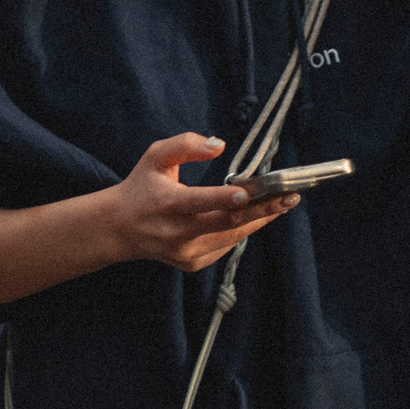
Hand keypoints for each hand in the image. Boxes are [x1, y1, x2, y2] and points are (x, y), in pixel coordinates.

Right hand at [110, 133, 298, 273]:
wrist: (120, 229)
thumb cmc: (142, 186)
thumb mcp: (155, 156)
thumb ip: (185, 145)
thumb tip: (219, 145)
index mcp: (166, 203)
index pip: (199, 202)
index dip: (224, 198)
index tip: (248, 191)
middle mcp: (176, 233)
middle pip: (226, 223)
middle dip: (261, 210)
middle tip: (289, 197)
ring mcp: (185, 253)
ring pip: (231, 237)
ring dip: (259, 220)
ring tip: (282, 204)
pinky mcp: (192, 264)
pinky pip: (225, 246)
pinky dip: (242, 230)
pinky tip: (255, 216)